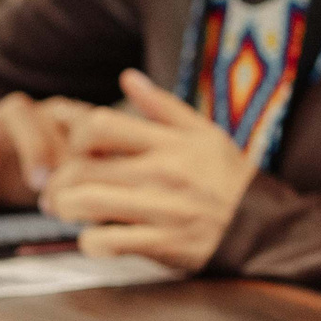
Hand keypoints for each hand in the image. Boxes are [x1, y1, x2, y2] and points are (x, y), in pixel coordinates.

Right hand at [0, 92, 93, 207]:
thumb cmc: (36, 182)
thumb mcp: (65, 187)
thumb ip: (87, 188)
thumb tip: (111, 212)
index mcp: (71, 121)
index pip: (93, 122)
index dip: (100, 150)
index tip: (103, 184)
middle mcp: (39, 112)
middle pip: (60, 113)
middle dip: (68, 151)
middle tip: (75, 187)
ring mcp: (1, 117)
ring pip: (18, 111)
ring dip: (33, 145)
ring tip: (38, 181)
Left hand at [38, 69, 256, 274]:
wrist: (263, 225)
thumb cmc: (228, 176)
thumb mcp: (204, 132)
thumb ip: (162, 106)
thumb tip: (127, 77)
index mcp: (169, 142)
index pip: (100, 125)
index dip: (76, 136)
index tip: (80, 150)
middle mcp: (163, 172)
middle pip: (83, 168)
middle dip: (60, 179)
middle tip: (57, 188)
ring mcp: (162, 209)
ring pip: (87, 204)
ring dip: (67, 209)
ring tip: (68, 210)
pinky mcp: (162, 243)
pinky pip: (108, 243)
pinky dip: (92, 242)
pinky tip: (97, 238)